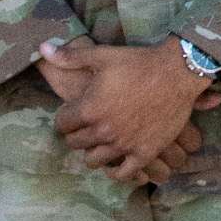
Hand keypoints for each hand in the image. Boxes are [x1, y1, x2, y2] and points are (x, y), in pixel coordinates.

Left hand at [44, 36, 219, 184]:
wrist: (177, 73)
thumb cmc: (139, 62)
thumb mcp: (102, 56)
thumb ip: (71, 57)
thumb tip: (42, 48)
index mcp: (88, 108)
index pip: (62, 124)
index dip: (64, 118)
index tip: (71, 115)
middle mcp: (103, 130)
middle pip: (75, 143)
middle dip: (76, 135)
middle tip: (84, 129)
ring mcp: (124, 144)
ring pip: (94, 160)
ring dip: (92, 153)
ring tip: (97, 145)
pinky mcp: (144, 152)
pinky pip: (123, 173)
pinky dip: (115, 172)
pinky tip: (115, 164)